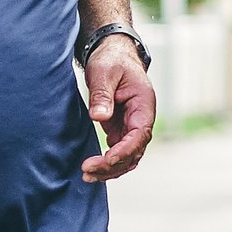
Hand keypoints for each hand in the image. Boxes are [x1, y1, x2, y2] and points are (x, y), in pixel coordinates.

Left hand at [81, 41, 155, 181]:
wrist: (113, 55)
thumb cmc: (111, 61)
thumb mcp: (104, 72)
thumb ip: (103, 95)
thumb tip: (99, 117)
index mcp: (144, 105)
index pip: (140, 134)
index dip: (125, 149)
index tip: (107, 158)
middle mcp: (141, 120)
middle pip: (134, 151)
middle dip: (113, 165)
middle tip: (87, 170)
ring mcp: (131, 127)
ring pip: (127, 157)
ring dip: (111, 169)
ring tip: (88, 175)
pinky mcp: (120, 130)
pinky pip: (118, 152)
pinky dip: (107, 163)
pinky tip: (92, 169)